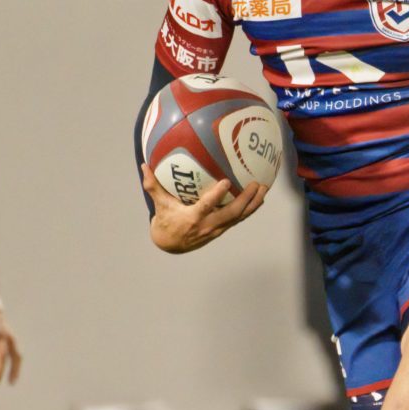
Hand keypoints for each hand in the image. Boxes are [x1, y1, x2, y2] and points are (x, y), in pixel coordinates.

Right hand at [143, 167, 268, 253]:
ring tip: (264, 189)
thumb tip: (144, 165)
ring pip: (239, 217)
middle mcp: (207, 225)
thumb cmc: (165, 220)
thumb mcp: (159, 204)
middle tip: (256, 184)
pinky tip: (259, 198)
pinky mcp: (221, 230)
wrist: (170, 244)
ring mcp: (216, 229)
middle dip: (246, 199)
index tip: (226, 182)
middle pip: (231, 213)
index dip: (217, 195)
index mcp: (192, 218)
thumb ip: (153, 185)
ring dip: (253, 204)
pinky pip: (238, 219)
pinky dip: (249, 209)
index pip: (207, 206)